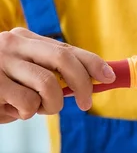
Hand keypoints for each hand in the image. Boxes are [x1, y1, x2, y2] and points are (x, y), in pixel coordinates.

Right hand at [0, 28, 115, 122]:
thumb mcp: (20, 70)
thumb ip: (47, 73)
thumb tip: (86, 85)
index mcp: (25, 39)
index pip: (66, 48)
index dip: (92, 62)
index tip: (109, 76)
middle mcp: (15, 44)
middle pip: (63, 60)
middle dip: (82, 84)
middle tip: (86, 104)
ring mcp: (2, 62)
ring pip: (48, 85)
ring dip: (51, 105)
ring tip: (36, 109)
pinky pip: (26, 103)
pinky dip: (26, 113)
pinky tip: (10, 110)